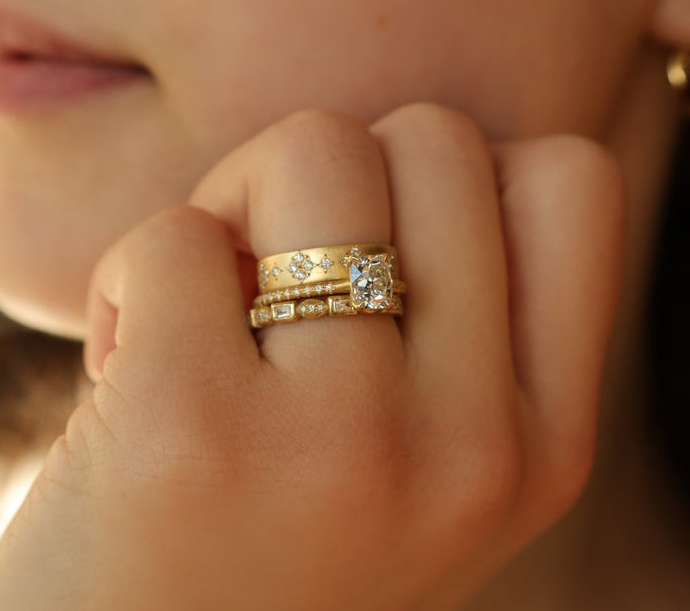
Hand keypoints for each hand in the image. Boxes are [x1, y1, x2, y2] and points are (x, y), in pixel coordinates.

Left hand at [0, 105, 624, 609]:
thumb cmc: (248, 550)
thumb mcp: (403, 467)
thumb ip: (445, 331)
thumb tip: (390, 151)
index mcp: (536, 450)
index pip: (566, 182)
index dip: (446, 186)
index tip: (368, 263)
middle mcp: (468, 450)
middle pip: (432, 139)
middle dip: (322, 186)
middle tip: (259, 290)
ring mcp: (341, 442)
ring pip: (311, 149)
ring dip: (226, 214)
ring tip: (195, 328)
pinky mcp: (192, 432)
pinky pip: (171, 236)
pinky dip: (126, 283)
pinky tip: (123, 379)